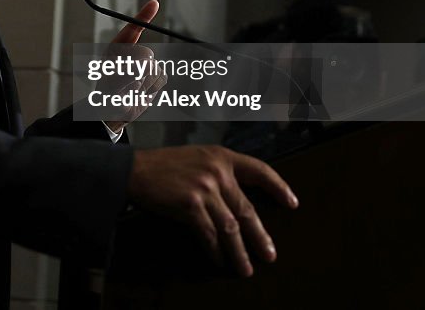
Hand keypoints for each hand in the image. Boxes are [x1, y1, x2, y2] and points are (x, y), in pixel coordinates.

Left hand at [100, 0, 166, 132]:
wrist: (113, 113)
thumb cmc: (106, 96)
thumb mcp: (110, 84)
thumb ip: (126, 73)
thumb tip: (146, 64)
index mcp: (116, 50)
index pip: (132, 29)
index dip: (144, 15)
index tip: (155, 3)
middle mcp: (130, 54)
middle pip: (146, 54)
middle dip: (137, 71)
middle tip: (126, 85)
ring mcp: (144, 64)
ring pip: (154, 68)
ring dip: (144, 83)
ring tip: (131, 90)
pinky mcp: (155, 76)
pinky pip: (161, 78)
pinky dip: (152, 88)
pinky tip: (141, 93)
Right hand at [128, 145, 297, 276]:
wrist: (133, 169)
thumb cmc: (161, 165)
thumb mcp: (196, 158)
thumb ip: (218, 172)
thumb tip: (237, 202)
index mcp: (221, 156)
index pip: (259, 170)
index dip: (278, 187)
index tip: (291, 202)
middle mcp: (217, 171)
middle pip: (246, 209)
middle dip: (260, 236)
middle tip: (270, 255)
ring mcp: (205, 188)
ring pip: (230, 227)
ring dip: (239, 251)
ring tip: (245, 268)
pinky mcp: (190, 204)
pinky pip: (209, 233)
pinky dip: (215, 249)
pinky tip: (218, 259)